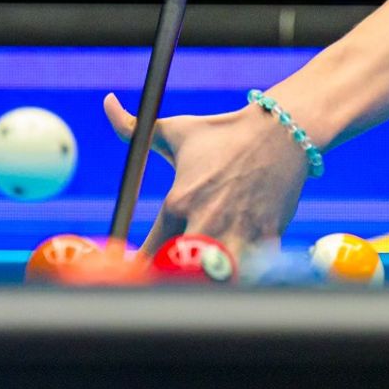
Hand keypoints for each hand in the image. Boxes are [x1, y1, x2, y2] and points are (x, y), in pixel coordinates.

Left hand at [103, 93, 307, 264]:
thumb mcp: (176, 130)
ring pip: (216, 281)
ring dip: (210, 284)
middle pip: (177, 274)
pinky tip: (238, 275)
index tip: (140, 276)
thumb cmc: (224, 133)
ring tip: (205, 283)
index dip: (141, 271)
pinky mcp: (267, 240)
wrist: (281, 130)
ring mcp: (238, 233)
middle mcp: (206, 220)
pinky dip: (244, 278)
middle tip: (171, 284)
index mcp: (179, 200)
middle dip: (173, 282)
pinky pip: (251, 274)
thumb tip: (107, 103)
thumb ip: (135, 127)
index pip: (149, 253)